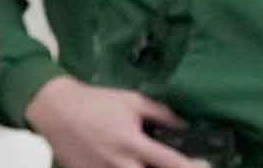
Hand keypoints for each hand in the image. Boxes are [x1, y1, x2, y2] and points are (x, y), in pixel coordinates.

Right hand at [24, 75, 208, 167]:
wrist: (57, 109)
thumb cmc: (96, 102)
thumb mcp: (133, 101)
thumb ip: (160, 113)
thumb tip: (183, 124)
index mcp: (132, 142)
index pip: (169, 161)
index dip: (190, 166)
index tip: (205, 167)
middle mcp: (118, 163)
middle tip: (175, 164)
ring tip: (144, 160)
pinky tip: (127, 162)